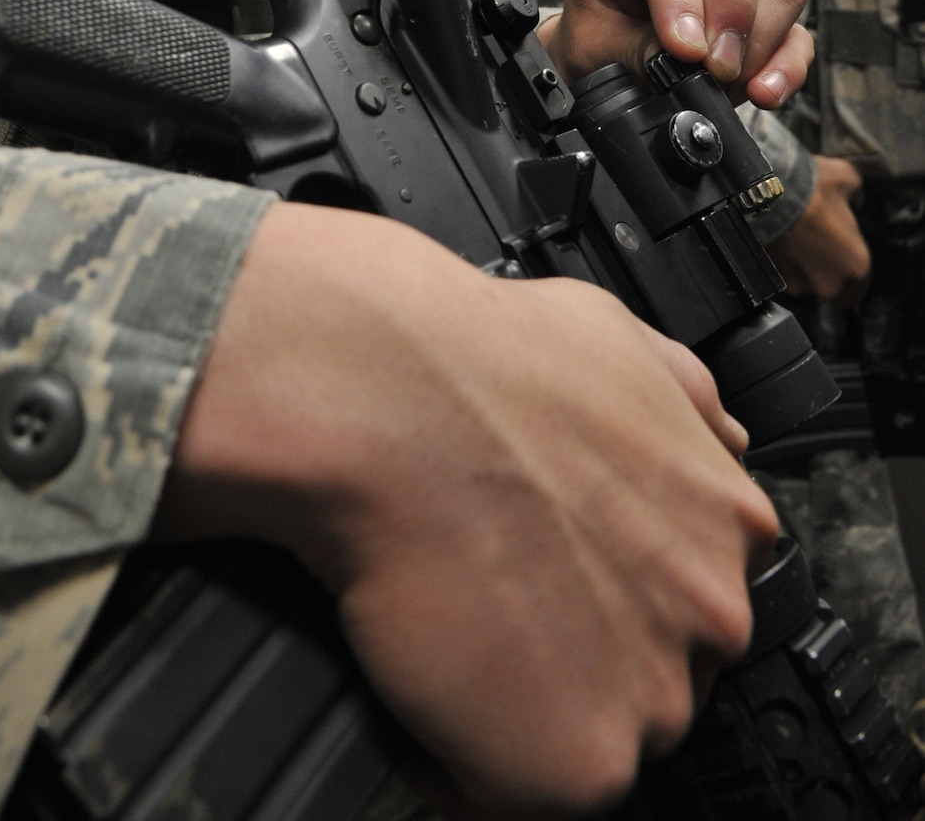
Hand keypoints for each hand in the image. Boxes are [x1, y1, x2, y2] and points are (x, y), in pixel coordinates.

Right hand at [159, 204, 776, 814]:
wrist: (385, 396)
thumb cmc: (475, 358)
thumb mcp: (618, 338)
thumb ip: (681, 396)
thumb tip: (712, 425)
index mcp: (728, 516)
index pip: (693, 590)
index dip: (614, 588)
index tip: (562, 576)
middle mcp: (713, 607)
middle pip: (656, 666)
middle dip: (584, 645)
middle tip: (498, 600)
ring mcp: (657, 693)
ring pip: (597, 729)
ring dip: (530, 700)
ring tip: (453, 636)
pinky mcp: (580, 762)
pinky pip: (517, 793)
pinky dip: (463, 759)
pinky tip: (423, 682)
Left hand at [539, 0, 812, 109]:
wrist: (603, 57)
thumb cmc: (595, 35)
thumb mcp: (595, 44)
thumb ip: (638, 49)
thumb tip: (691, 65)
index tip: (683, 49)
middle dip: (733, 6)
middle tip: (716, 66)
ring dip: (758, 43)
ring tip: (720, 85)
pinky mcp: (767, 5)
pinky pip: (796, 29)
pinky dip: (785, 65)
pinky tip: (762, 94)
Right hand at [768, 156, 869, 303]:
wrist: (763, 190)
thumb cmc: (808, 188)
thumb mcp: (848, 178)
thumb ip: (856, 197)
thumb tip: (852, 201)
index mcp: (856, 264)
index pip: (860, 285)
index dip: (850, 268)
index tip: (841, 253)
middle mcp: (830, 282)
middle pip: (831, 286)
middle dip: (824, 268)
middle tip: (816, 242)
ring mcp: (799, 284)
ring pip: (804, 282)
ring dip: (800, 266)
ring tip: (793, 238)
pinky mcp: (772, 278)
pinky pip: (781, 276)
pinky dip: (780, 262)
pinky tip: (778, 240)